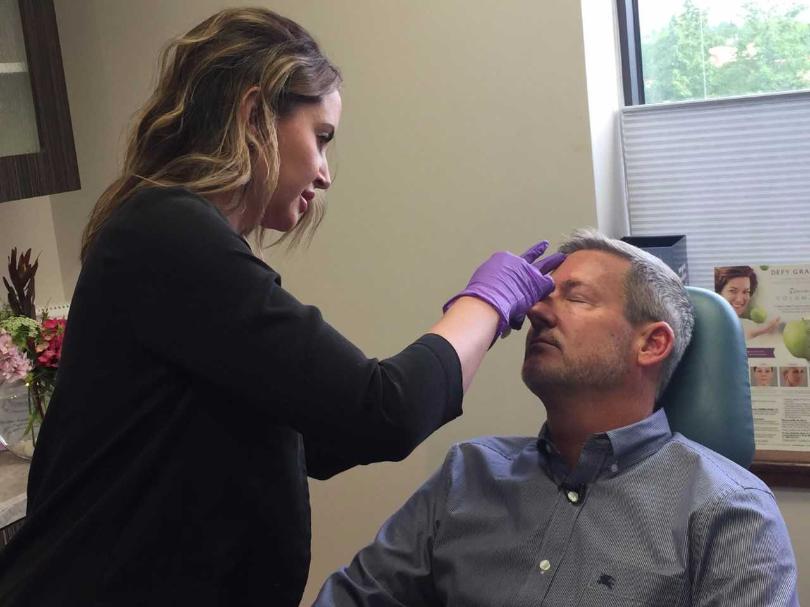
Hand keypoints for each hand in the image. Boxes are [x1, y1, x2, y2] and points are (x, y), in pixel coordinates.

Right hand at [443, 241, 565, 337]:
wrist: (485, 304)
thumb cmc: (477, 302)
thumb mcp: (480, 291)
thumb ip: (486, 294)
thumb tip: (472, 306)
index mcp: (499, 263)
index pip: (511, 262)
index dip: (517, 263)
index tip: (522, 261)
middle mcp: (513, 263)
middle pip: (529, 257)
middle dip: (538, 252)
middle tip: (546, 245)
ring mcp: (526, 271)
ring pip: (543, 266)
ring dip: (553, 262)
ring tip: (561, 256)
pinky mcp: (537, 282)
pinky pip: (547, 283)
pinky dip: (550, 285)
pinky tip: (558, 280)